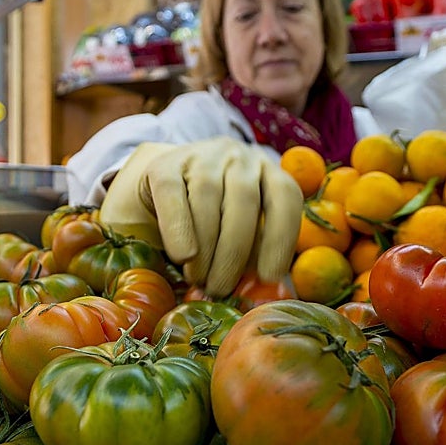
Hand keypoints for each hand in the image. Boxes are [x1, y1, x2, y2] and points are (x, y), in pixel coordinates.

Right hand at [99, 138, 302, 296]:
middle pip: (244, 201)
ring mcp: (202, 155)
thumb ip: (253, 252)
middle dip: (234, 252)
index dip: (281, 238)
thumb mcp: (239, 233)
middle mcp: (239, 157)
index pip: (285, 197)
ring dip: (205, 247)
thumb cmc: (211, 222)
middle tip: (221, 289)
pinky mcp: (165, 164)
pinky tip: (183, 256)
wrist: (160, 192)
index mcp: (268, 171)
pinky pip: (173, 195)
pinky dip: (178, 229)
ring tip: (200, 280)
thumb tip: (263, 286)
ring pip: (208, 197)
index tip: (269, 276)